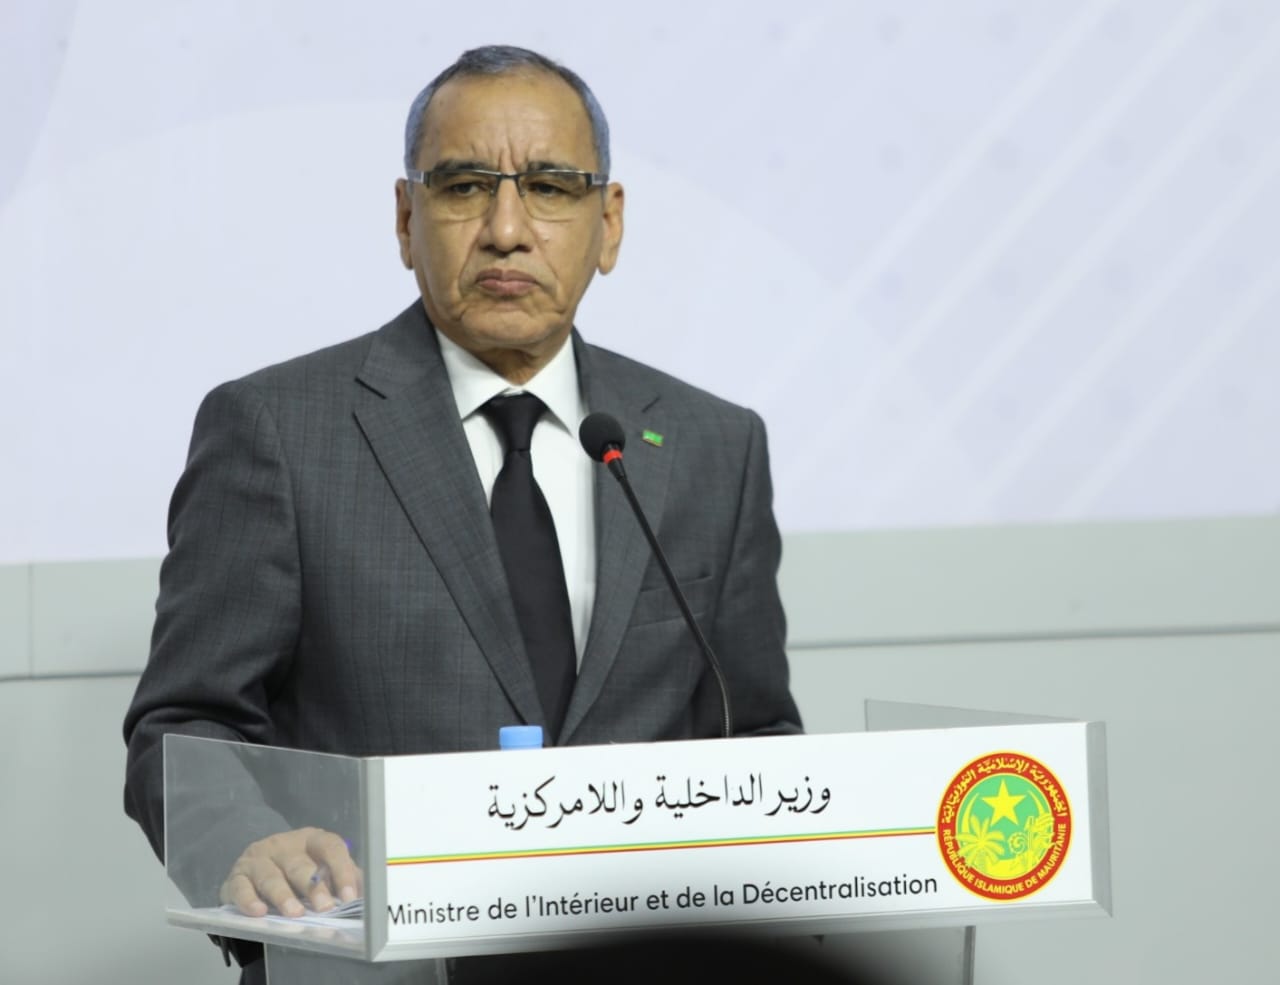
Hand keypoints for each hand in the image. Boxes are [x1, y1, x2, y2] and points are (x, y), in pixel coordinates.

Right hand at [219, 826, 362, 916]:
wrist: (254, 867)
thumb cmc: (296, 871)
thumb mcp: (322, 869)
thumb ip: (343, 878)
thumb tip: (366, 896)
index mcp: (312, 840)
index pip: (330, 847)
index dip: (341, 870)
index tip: (348, 896)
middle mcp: (284, 845)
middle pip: (300, 864)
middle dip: (314, 887)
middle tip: (325, 907)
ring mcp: (258, 858)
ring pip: (271, 876)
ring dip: (283, 895)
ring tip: (295, 913)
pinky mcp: (237, 876)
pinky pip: (241, 887)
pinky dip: (249, 900)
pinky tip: (258, 912)